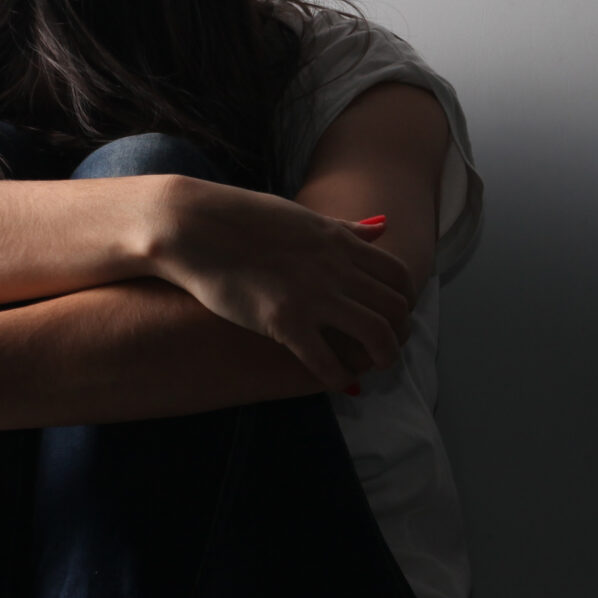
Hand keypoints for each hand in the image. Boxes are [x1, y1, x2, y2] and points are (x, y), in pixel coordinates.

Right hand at [146, 179, 414, 391]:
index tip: (395, 316)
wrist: (192, 226)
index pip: (399, 276)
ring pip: (375, 335)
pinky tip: (335, 381)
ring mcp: (312, 295)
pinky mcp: (283, 321)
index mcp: (340, 242)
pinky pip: (327, 360)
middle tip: (388, 347)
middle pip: (395, 308)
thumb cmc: (242, 220)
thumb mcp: (302, 217)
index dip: (405, 301)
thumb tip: (382, 225)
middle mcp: (335, 268)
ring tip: (373, 367)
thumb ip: (344, 228)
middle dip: (400, 333)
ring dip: (382, 357)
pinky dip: (338, 376)